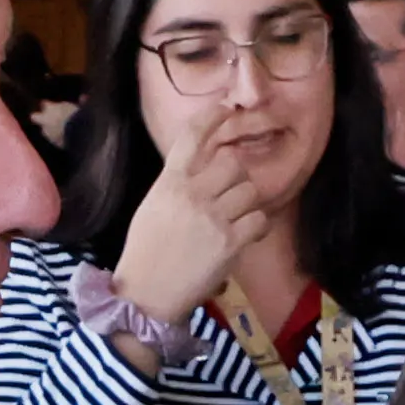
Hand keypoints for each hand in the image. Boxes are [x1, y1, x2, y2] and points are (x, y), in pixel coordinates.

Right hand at [110, 104, 293, 322]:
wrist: (146, 294)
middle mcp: (192, 195)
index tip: (225, 109)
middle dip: (237, 177)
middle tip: (232, 194)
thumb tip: (200, 169)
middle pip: (232, 163)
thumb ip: (176, 185)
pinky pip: (259, 219)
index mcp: (169, 183)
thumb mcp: (152, 207)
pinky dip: (257, 226)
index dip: (211, 118)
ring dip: (248, 202)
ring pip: (249, 189)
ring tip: (238, 218)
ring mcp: (213, 218)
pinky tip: (248, 235)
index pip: (191, 138)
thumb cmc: (145, 253)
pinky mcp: (230, 243)